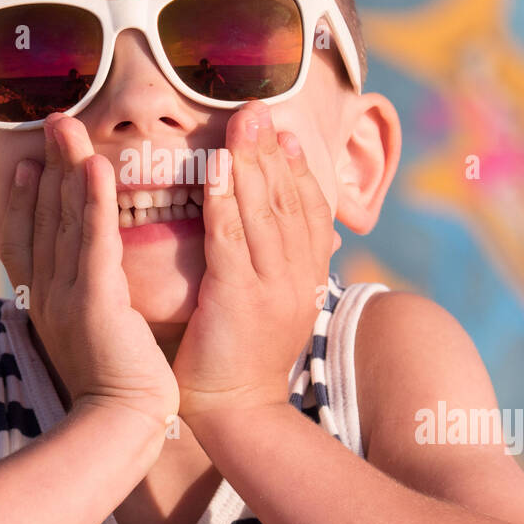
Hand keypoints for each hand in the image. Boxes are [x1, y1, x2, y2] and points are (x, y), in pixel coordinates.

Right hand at [0, 113, 179, 428]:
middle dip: (49, 167)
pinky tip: (96, 168)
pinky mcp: (95, 302)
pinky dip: (93, 203)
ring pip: (65, 220)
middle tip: (51, 124)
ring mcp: (67, 296)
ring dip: (66, 169)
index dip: (32, 197)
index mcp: (48, 303)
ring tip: (66, 127)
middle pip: (45, 218)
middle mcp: (49, 294)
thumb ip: (89, 309)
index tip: (34, 163)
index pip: (34, 238)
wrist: (122, 426)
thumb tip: (90, 292)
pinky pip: (94, 242)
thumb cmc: (117, 389)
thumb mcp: (93, 340)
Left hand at [174, 101, 338, 420]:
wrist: (236, 414)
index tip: (286, 134)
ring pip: (264, 211)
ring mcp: (272, 286)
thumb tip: (277, 238)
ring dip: (252, 161)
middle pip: (289, 201)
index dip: (298, 169)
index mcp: (306, 279)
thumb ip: (276, 270)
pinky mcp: (239, 297)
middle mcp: (297, 277)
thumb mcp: (272, 308)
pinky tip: (215, 167)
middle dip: (274, 151)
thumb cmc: (241, 360)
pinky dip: (225, 198)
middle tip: (261, 109)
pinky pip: (232, 237)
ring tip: (242, 123)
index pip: (308, 212)